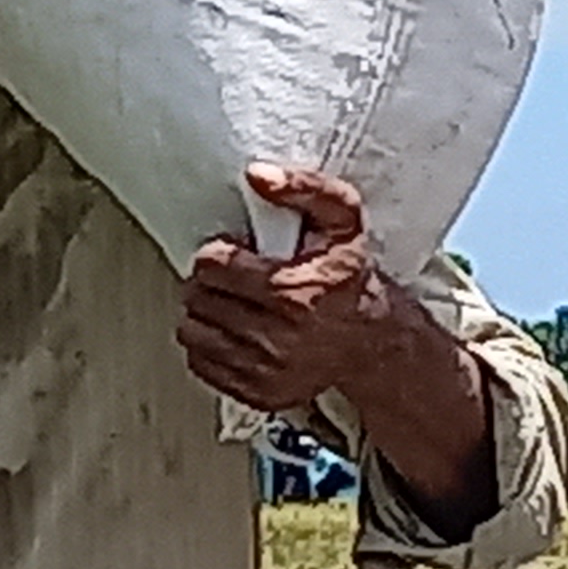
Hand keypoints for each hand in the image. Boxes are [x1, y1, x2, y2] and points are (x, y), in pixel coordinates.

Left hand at [178, 168, 449, 414]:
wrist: (373, 340)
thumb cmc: (350, 276)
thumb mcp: (342, 218)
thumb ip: (305, 187)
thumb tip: (257, 175)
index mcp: (294, 293)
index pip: (214, 266)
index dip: (218, 253)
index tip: (234, 253)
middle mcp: (278, 338)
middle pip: (199, 299)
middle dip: (208, 282)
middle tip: (230, 277)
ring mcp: (266, 371)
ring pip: (193, 332)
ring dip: (204, 313)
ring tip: (230, 303)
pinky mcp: (258, 393)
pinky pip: (202, 364)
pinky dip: (209, 345)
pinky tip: (233, 331)